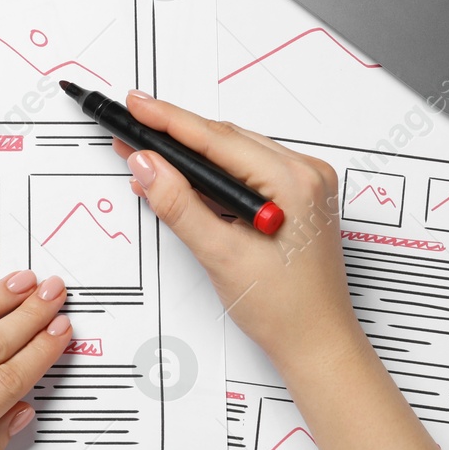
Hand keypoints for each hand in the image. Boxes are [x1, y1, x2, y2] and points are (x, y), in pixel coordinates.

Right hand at [113, 91, 360, 372]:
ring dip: (192, 157)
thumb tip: (148, 166)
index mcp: (294, 181)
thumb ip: (179, 205)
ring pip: (235, 154)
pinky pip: (247, 171)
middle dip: (175, 136)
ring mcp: (304, 185)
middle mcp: (305, 175)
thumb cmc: (286, 309)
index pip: (217, 139)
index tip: (136, 107)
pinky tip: (184, 180)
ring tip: (149, 156)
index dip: (169, 120)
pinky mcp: (297, 198)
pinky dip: (213, 175)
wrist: (316, 343)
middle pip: (226, 140)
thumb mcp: (221, 255)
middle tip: (132, 130)